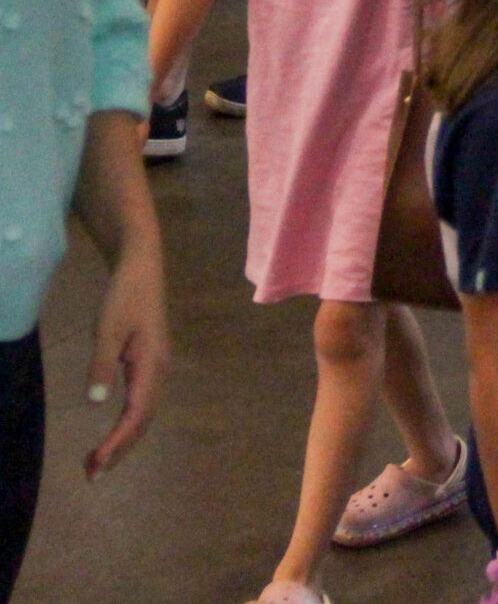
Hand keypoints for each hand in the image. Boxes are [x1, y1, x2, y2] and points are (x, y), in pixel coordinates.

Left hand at [84, 236, 166, 478]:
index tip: (96, 464)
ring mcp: (156, 368)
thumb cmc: (125, 295)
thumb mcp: (109, 328)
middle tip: (91, 475)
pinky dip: (126, 424)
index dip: (117, 442)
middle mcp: (159, 371)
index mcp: (152, 365)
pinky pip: (140, 403)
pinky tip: (112, 433)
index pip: (136, 414)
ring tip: (97, 462)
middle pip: (143, 421)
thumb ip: (102, 364)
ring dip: (123, 440)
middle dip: (119, 450)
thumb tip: (96, 403)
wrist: (142, 268)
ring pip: (143, 414)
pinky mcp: (148, 363)